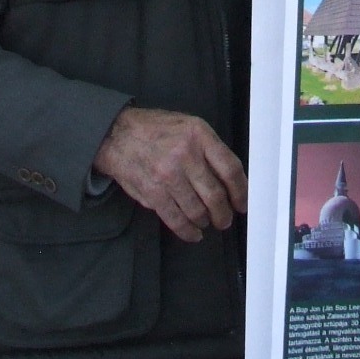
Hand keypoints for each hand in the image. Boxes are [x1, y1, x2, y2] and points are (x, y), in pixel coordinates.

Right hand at [93, 107, 246, 242]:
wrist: (117, 135)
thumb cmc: (155, 130)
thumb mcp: (188, 126)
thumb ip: (209, 149)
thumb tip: (230, 180)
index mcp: (199, 135)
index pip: (230, 168)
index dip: (241, 191)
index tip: (242, 203)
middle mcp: (185, 154)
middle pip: (216, 194)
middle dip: (224, 213)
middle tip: (225, 220)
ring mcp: (168, 175)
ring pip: (197, 210)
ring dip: (205, 222)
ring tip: (206, 222)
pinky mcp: (153, 193)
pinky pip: (176, 220)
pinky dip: (188, 231)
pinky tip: (193, 233)